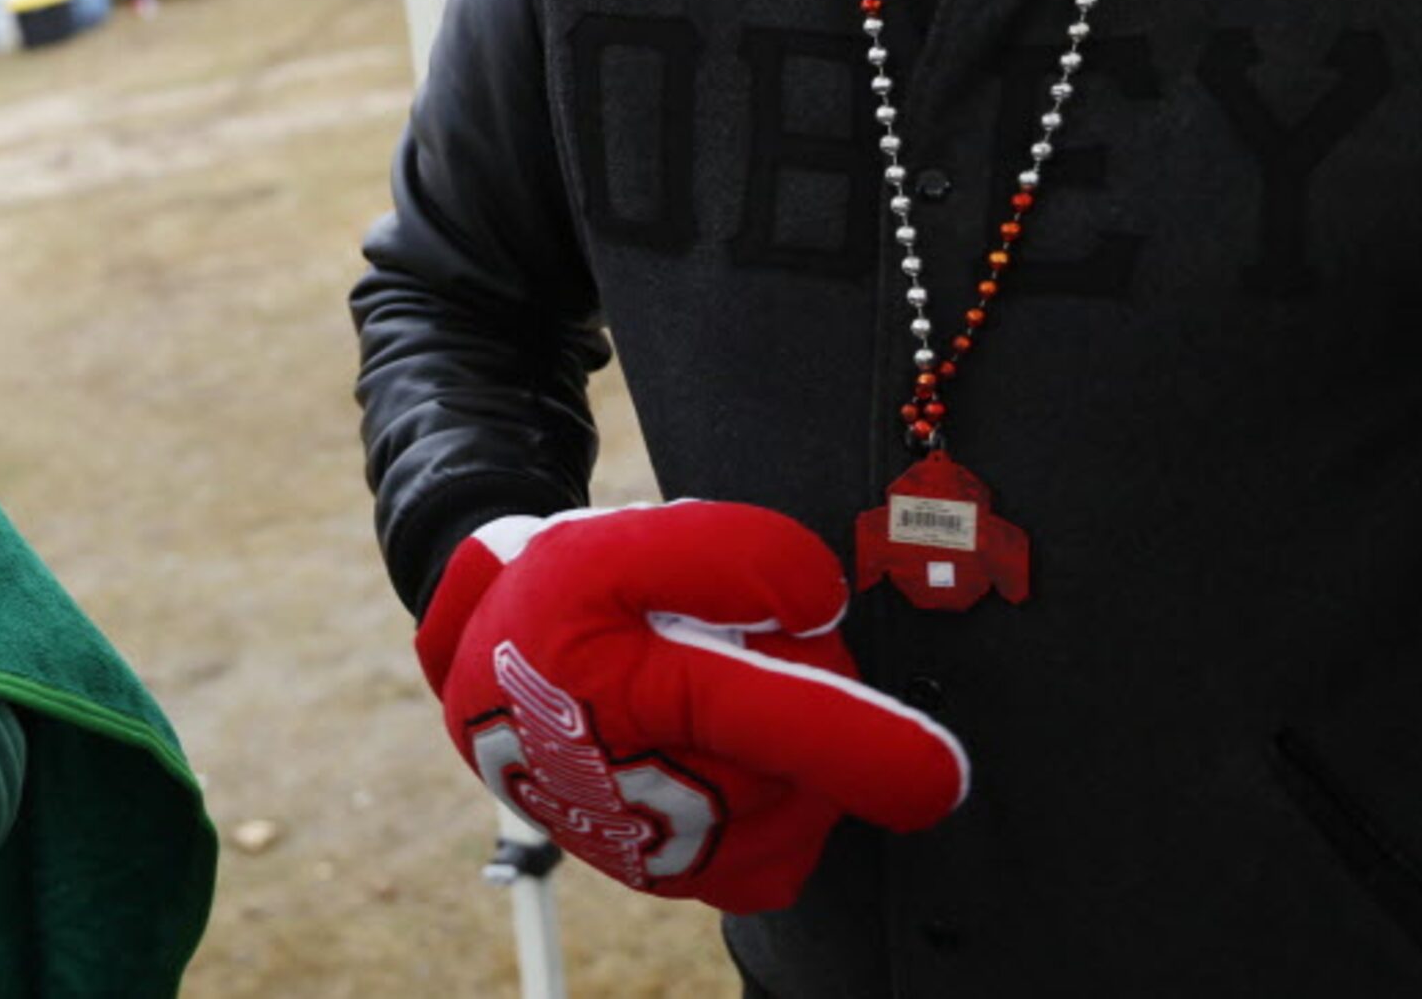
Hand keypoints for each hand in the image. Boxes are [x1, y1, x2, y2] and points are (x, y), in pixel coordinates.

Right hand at [417, 502, 966, 913]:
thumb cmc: (551, 598)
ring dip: (791, 749)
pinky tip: (732, 756)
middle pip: (796, 757)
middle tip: (746, 638)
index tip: (940, 776)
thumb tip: (818, 605)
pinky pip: (777, 856)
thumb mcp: (613, 539)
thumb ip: (727, 552)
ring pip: (796, 812)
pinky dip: (781, 807)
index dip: (856, 744)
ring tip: (717, 692)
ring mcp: (653, 852)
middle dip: (800, 685)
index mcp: (615, 690)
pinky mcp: (673, 882)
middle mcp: (635, 795)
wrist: (481, 671)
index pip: (760, 718)